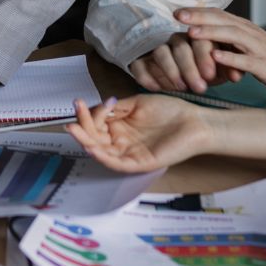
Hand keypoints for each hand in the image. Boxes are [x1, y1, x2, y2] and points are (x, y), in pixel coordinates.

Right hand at [66, 95, 219, 172]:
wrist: (194, 123)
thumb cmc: (169, 111)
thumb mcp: (138, 103)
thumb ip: (117, 107)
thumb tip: (97, 107)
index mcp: (121, 126)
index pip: (96, 124)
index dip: (87, 115)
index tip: (82, 102)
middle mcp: (122, 141)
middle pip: (95, 138)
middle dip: (81, 128)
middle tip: (72, 117)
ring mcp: (129, 153)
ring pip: (102, 151)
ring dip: (86, 142)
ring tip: (74, 130)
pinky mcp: (139, 163)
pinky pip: (117, 163)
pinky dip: (103, 157)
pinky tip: (92, 147)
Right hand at [129, 32, 243, 93]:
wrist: (180, 72)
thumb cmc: (204, 69)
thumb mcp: (218, 70)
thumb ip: (227, 70)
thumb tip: (236, 75)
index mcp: (196, 38)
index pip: (200, 40)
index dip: (205, 57)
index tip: (211, 76)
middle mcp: (176, 40)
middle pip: (180, 48)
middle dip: (190, 68)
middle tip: (200, 87)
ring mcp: (157, 48)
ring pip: (161, 53)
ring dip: (171, 71)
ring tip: (181, 88)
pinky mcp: (141, 59)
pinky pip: (139, 64)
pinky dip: (146, 75)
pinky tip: (156, 88)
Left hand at [176, 7, 265, 99]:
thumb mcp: (246, 45)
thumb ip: (228, 38)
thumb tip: (202, 33)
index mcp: (244, 28)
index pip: (218, 14)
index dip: (197, 12)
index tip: (177, 12)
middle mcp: (250, 33)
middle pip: (222, 20)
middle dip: (199, 17)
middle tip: (177, 16)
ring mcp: (258, 48)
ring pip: (233, 36)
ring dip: (211, 33)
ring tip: (191, 33)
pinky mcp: (265, 66)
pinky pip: (246, 60)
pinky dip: (230, 58)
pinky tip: (215, 57)